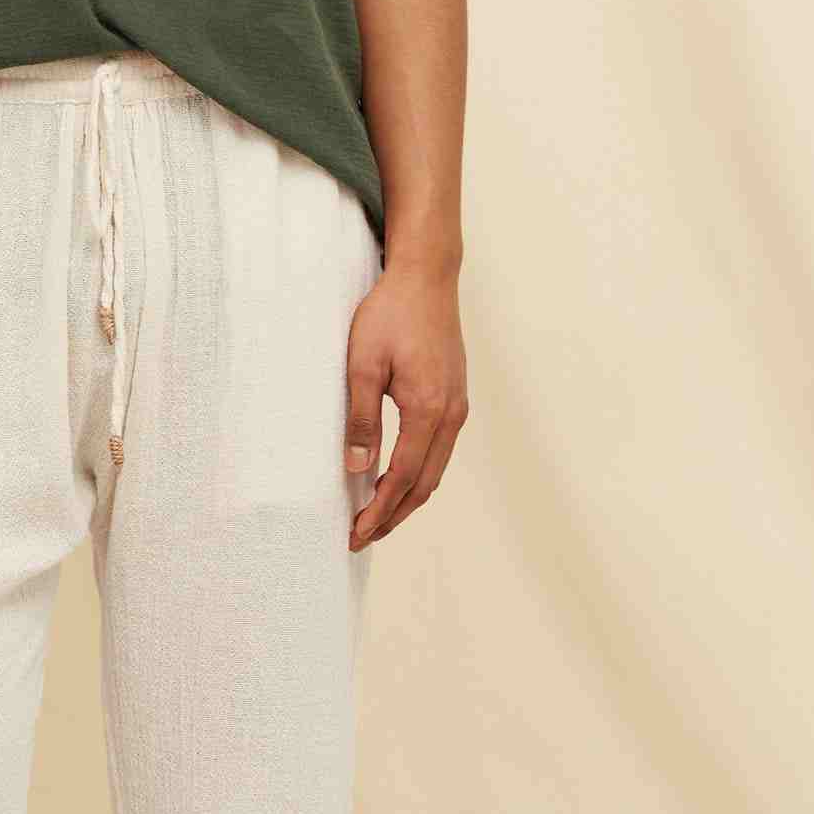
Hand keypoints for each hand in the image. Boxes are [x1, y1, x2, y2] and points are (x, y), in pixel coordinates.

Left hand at [342, 258, 468, 545]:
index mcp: (428, 410)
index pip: (402, 478)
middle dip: (394, 516)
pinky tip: (399, 478)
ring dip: (407, 499)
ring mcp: (458, 406)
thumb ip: (360, 418)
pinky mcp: (455, 397)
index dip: (379, 511)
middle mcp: (451, 415)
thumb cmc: (390, 313)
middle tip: (362, 537)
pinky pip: (440, 450)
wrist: (426, 276)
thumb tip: (357, 468)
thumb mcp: (362, 363)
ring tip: (378, 517)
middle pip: (425, 484)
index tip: (355, 533)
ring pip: (435, 470)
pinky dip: (420, 474)